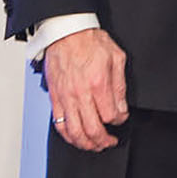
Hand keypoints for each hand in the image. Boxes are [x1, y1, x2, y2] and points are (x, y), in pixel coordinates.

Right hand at [43, 28, 128, 151]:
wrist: (66, 32)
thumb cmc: (90, 41)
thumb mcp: (116, 58)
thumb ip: (120, 85)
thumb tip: (121, 107)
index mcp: (98, 84)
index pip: (111, 115)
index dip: (119, 121)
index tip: (121, 118)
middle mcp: (80, 94)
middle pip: (92, 130)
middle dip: (103, 140)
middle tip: (109, 142)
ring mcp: (65, 98)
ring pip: (74, 132)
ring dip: (85, 144)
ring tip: (94, 145)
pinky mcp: (55, 98)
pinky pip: (59, 124)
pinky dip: (68, 136)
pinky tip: (75, 137)